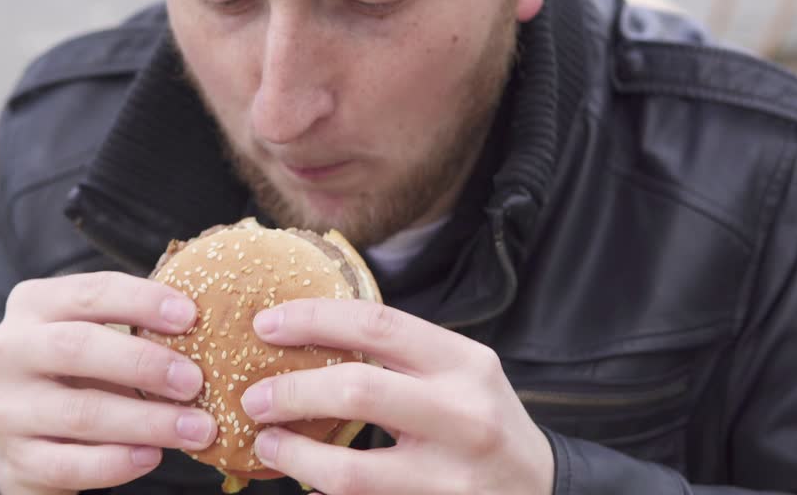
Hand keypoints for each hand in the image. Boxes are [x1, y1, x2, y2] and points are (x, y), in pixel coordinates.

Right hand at [0, 272, 218, 494]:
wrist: (26, 438)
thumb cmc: (79, 373)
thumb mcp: (97, 337)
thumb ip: (136, 326)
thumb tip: (209, 324)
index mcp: (33, 305)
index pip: (90, 292)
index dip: (141, 302)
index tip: (190, 316)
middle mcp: (9, 350)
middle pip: (77, 347)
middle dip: (144, 363)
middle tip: (195, 381)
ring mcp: (7, 408)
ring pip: (80, 413)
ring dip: (147, 421)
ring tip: (196, 428)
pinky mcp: (15, 460)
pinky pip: (69, 464)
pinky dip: (116, 462)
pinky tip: (152, 456)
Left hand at [239, 300, 553, 494]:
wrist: (543, 490)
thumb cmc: (485, 422)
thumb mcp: (461, 374)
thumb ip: (402, 356)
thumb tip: (308, 337)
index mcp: (465, 363)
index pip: (378, 323)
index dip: (313, 319)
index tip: (267, 325)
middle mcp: (463, 415)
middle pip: (358, 391)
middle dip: (292, 392)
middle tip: (254, 396)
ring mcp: (450, 476)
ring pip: (352, 472)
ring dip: (295, 456)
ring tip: (268, 443)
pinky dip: (323, 488)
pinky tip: (307, 477)